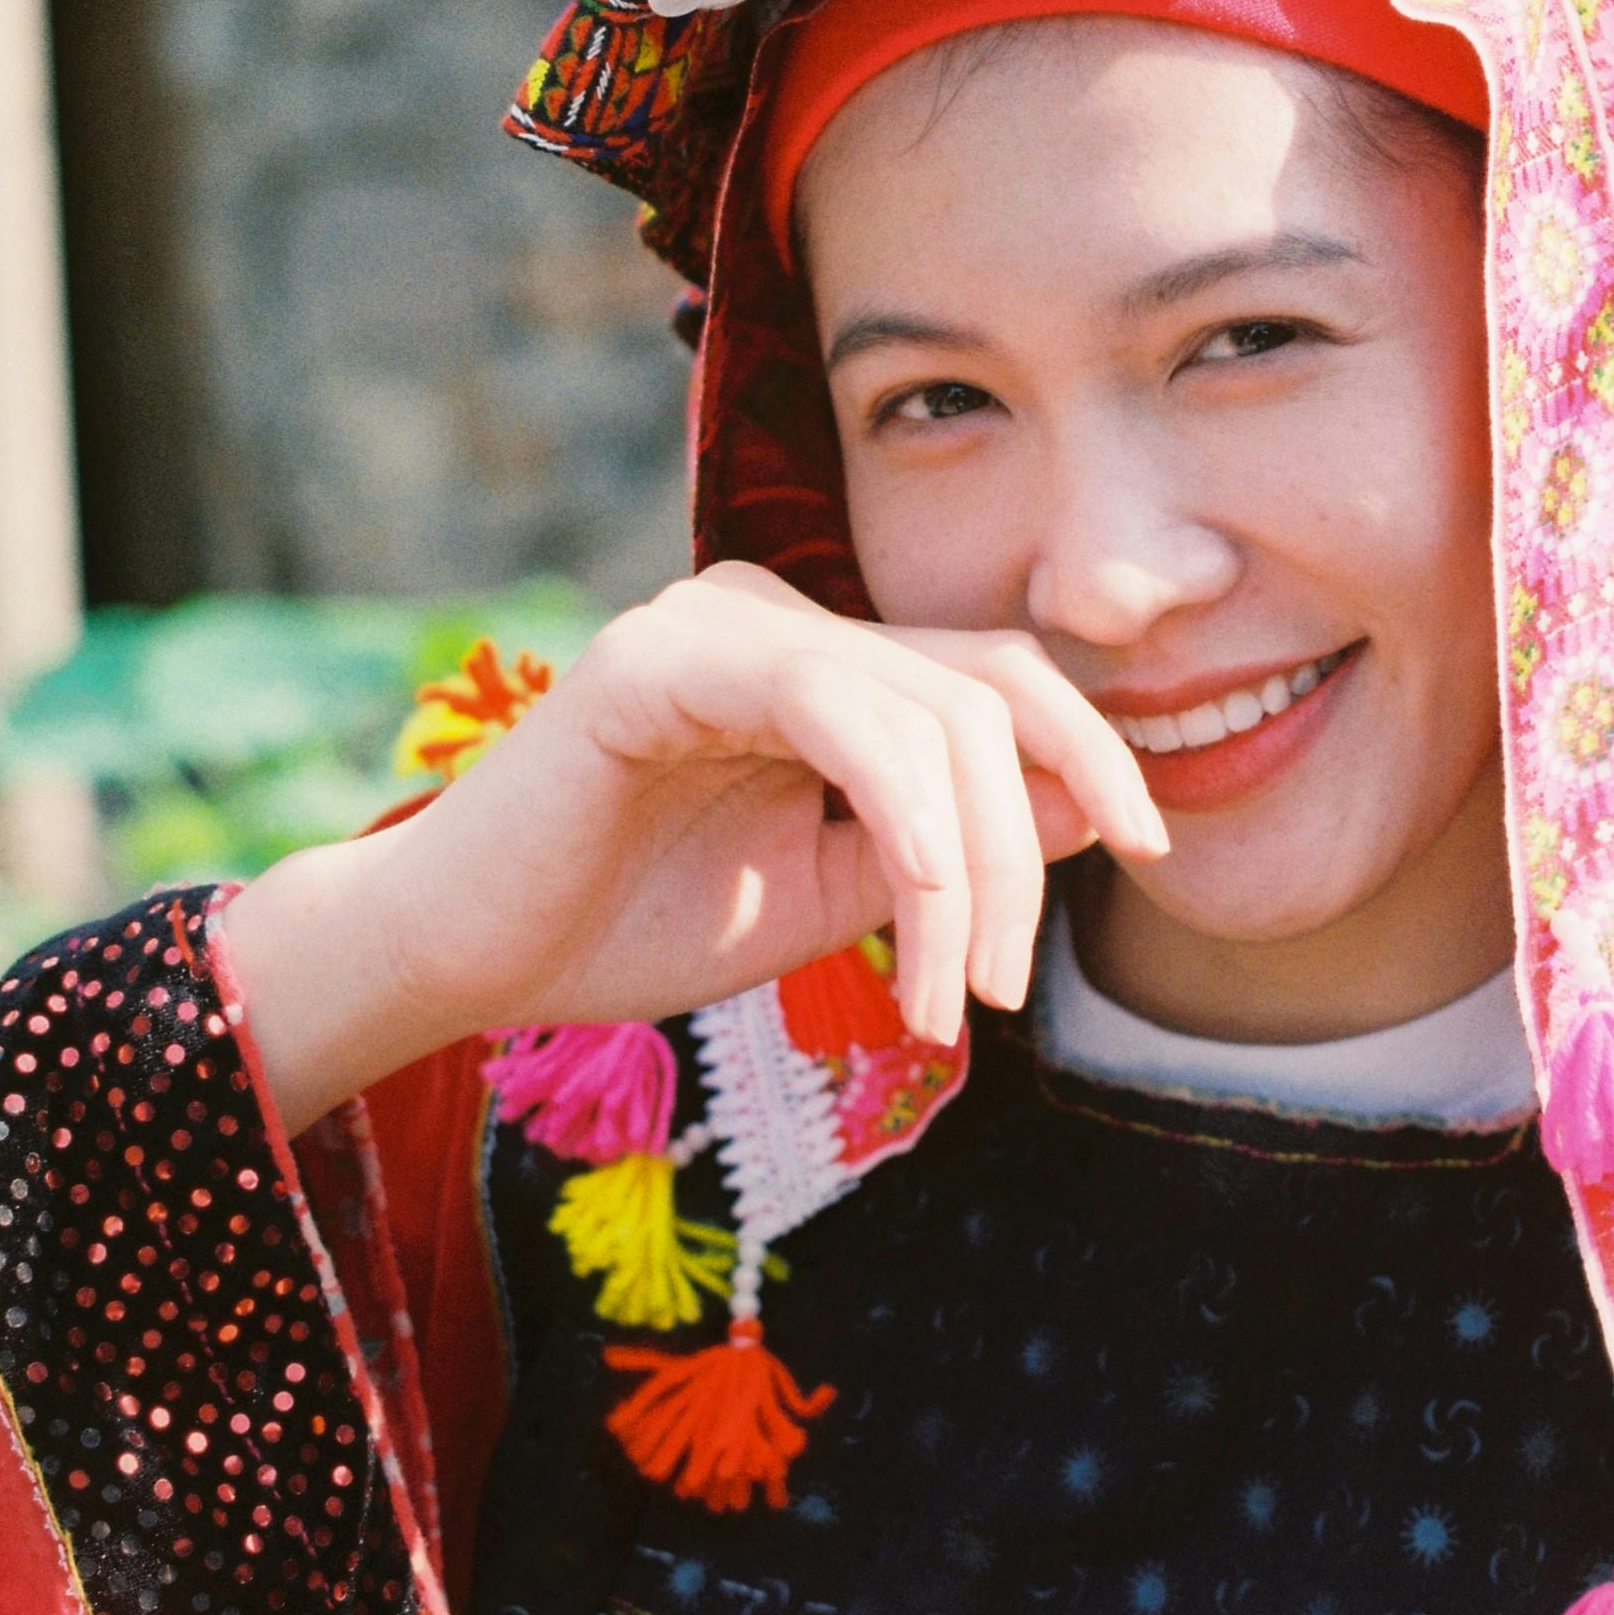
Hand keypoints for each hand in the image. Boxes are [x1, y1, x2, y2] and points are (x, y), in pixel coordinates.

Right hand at [221, 562, 1166, 1126]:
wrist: (463, 960)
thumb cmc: (628, 924)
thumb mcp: (830, 894)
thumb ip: (949, 849)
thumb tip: (1095, 809)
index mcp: (817, 661)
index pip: (993, 675)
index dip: (1090, 748)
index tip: (1151, 848)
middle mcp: (775, 616)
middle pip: (983, 689)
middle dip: (1032, 847)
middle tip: (1006, 990)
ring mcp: (718, 622)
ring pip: (927, 707)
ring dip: (971, 872)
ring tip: (948, 998)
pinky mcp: (660, 658)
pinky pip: (835, 709)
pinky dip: (904, 814)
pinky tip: (920, 909)